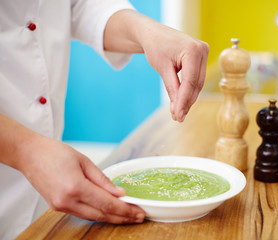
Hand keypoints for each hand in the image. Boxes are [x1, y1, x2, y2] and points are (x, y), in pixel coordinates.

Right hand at [18, 135, 144, 223]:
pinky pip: (82, 213)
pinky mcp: (58, 207)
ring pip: (92, 217)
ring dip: (111, 217)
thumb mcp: (84, 162)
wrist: (29, 155)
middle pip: (101, 214)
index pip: (107, 204)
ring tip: (127, 215)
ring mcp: (61, 206)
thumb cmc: (55, 153)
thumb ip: (103, 180)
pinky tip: (109, 211)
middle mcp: (67, 201)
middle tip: (139, 216)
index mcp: (76, 187)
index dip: (125, 210)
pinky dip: (98, 213)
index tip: (139, 211)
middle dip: (122, 217)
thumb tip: (120, 193)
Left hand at [141, 25, 208, 121]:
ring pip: (197, 83)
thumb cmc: (156, 46)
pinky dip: (188, 90)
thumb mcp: (162, 68)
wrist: (153, 33)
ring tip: (179, 113)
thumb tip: (177, 108)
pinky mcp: (201, 58)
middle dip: (186, 102)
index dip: (184, 100)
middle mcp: (202, 50)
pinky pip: (196, 78)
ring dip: (188, 98)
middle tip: (178, 117)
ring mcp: (203, 54)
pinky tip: (182, 102)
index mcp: (193, 50)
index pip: (190, 81)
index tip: (177, 115)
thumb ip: (172, 88)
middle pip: (196, 84)